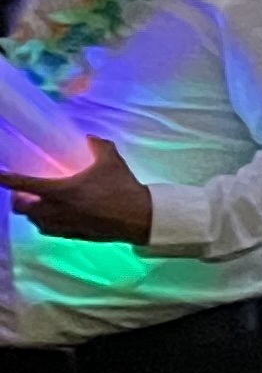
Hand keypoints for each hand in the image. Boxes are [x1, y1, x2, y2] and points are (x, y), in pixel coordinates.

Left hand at [12, 137, 153, 246]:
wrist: (138, 217)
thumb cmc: (122, 188)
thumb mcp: (112, 161)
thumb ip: (98, 146)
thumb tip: (89, 138)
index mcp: (59, 190)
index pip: (23, 184)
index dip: (5, 179)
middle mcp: (55, 209)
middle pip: (21, 208)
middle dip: (18, 199)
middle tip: (25, 191)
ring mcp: (62, 224)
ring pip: (33, 221)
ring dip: (32, 212)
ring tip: (39, 204)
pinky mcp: (71, 235)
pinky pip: (48, 230)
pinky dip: (45, 223)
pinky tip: (54, 217)